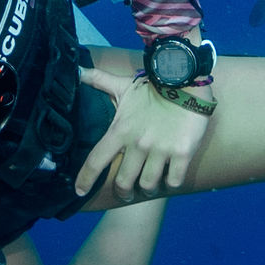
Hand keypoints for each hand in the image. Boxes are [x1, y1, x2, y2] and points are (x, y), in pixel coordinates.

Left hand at [75, 57, 213, 201]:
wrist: (187, 80)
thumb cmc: (152, 86)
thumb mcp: (124, 85)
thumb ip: (99, 80)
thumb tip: (77, 72)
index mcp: (120, 130)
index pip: (96, 160)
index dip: (85, 179)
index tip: (80, 191)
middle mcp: (138, 144)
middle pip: (123, 182)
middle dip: (124, 192)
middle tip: (127, 192)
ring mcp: (161, 150)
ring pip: (148, 185)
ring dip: (147, 189)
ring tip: (149, 186)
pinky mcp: (183, 153)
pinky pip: (173, 181)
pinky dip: (170, 182)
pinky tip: (169, 176)